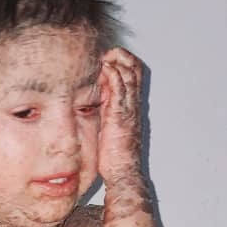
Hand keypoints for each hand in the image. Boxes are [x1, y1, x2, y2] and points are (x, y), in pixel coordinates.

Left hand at [97, 47, 142, 184]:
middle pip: (135, 68)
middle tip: (106, 54)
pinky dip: (112, 75)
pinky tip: (102, 71)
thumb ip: (106, 113)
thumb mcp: (109, 128)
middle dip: (122, 56)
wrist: (123, 172)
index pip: (133, 74)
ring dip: (117, 61)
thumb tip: (92, 105)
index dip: (123, 62)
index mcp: (131, 106)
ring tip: (103, 59)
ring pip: (130, 73)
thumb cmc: (116, 157)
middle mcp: (133, 104)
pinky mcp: (120, 114)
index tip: (107, 60)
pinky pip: (120, 87)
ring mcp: (129, 108)